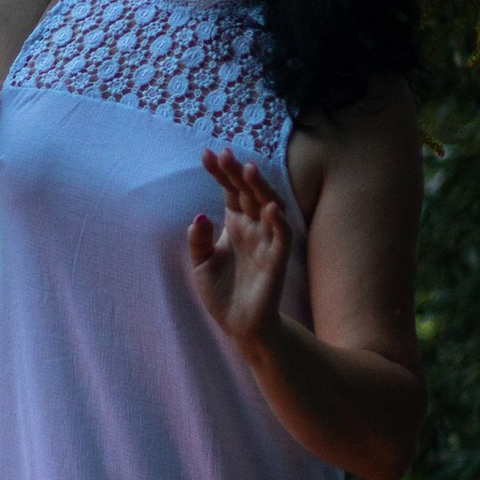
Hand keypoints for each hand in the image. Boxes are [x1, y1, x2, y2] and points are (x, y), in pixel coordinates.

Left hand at [186, 147, 290, 354]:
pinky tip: (269, 207)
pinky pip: (282, 237)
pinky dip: (278, 221)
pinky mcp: (276, 260)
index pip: (229, 191)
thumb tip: (199, 216)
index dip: (220, 173)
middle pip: (248, 192)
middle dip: (237, 173)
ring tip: (249, 169)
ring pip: (268, 206)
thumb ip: (198, 240)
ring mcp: (266, 241)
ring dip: (260, 188)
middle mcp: (252, 227)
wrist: (239, 325)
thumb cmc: (222, 293)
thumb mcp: (200, 264)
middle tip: (224, 154)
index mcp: (235, 223)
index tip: (206, 154)